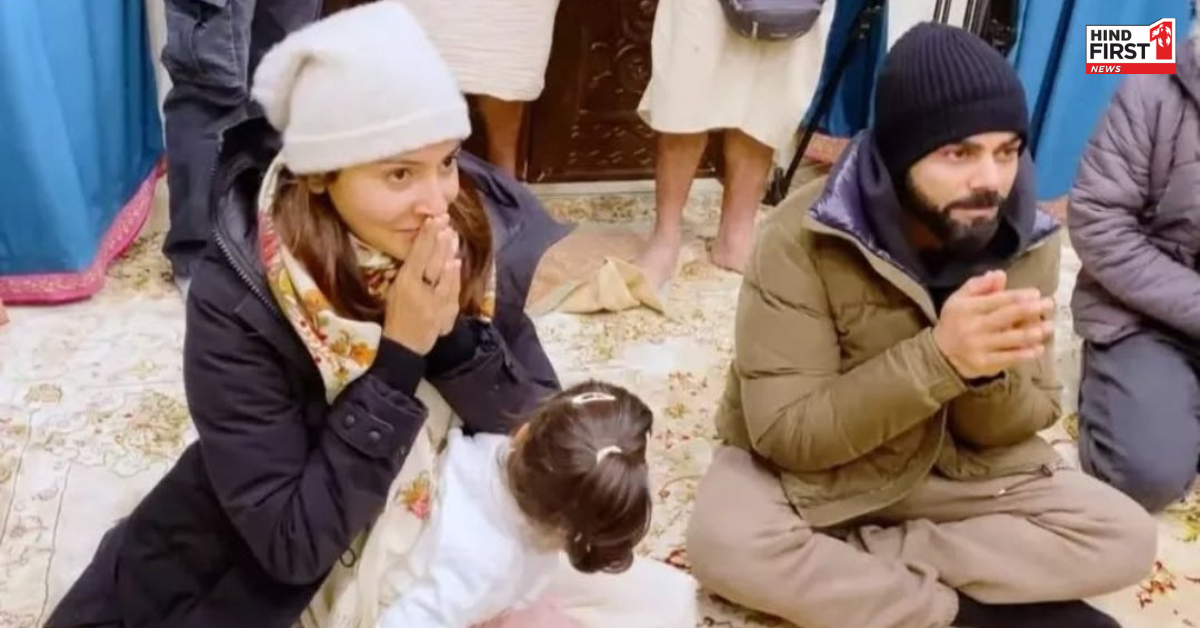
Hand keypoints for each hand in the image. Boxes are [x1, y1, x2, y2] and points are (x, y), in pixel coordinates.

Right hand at [381, 215, 458, 354]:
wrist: (403, 346)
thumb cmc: (396, 316)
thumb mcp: (395, 291)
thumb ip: (408, 273)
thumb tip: (422, 251)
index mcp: (404, 284)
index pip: (417, 255)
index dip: (426, 236)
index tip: (434, 219)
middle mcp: (419, 291)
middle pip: (432, 261)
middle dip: (440, 239)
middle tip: (446, 220)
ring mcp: (434, 302)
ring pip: (444, 273)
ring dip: (448, 252)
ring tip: (452, 235)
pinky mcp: (445, 313)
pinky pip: (452, 290)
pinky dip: (455, 276)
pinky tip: (456, 262)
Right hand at [933, 270, 1054, 378]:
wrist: (940, 354)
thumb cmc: (955, 321)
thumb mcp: (959, 299)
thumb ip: (978, 286)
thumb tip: (999, 275)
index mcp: (967, 308)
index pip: (997, 300)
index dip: (1019, 296)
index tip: (1036, 294)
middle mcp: (973, 327)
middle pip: (1007, 317)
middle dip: (1031, 310)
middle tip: (1049, 305)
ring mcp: (979, 347)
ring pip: (1011, 338)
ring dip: (1033, 332)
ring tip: (1049, 326)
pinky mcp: (984, 363)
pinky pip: (1009, 358)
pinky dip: (1026, 354)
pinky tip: (1039, 348)